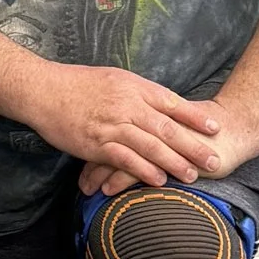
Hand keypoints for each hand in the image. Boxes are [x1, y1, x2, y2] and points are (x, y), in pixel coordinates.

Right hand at [28, 66, 221, 189]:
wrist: (43, 90)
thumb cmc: (76, 84)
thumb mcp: (112, 78)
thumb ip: (136, 92)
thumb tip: (159, 104)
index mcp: (132, 86)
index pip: (171, 102)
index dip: (195, 117)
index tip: (215, 128)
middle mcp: (126, 104)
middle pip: (167, 127)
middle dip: (193, 145)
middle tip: (215, 159)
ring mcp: (112, 124)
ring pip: (150, 145)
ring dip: (173, 162)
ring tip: (192, 175)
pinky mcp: (96, 142)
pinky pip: (125, 158)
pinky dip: (143, 170)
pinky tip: (158, 180)